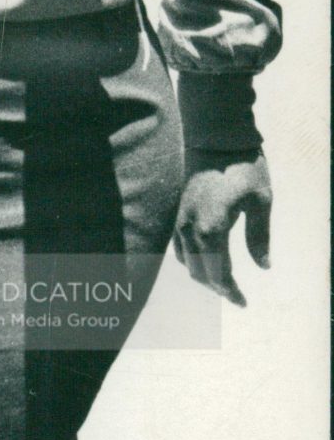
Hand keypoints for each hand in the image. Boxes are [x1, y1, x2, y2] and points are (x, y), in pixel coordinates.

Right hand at [173, 155, 271, 305]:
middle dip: (218, 287)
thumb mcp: (261, 202)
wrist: (215, 137)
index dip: (231, 292)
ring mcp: (179, 220)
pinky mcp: (177, 212)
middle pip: (199, 272)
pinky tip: (206, 258)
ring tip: (223, 280)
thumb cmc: (243, 167)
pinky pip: (179, 247)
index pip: (218, 273)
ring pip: (186, 262)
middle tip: (237, 296)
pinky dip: (192, 260)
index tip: (243, 302)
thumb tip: (264, 266)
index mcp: (211, 228)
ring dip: (203, 275)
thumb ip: (259, 237)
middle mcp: (189, 228)